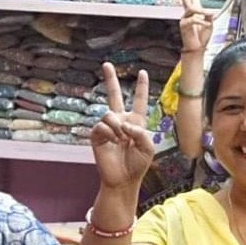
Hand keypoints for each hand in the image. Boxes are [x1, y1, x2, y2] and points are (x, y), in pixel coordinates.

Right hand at [91, 62, 154, 189]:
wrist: (123, 179)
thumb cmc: (138, 165)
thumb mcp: (148, 147)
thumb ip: (141, 132)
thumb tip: (123, 123)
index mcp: (136, 122)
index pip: (139, 101)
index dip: (141, 87)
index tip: (143, 72)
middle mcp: (121, 121)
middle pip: (115, 95)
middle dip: (110, 79)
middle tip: (106, 64)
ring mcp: (108, 128)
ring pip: (109, 113)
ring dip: (117, 126)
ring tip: (121, 140)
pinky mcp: (97, 136)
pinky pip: (101, 126)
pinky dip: (109, 134)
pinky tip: (113, 143)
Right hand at [175, 0, 212, 52]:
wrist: (197, 48)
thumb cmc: (202, 37)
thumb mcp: (210, 24)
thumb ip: (209, 16)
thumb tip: (210, 11)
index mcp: (195, 11)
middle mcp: (188, 13)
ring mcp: (185, 18)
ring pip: (192, 8)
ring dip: (202, 11)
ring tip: (209, 15)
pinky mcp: (184, 25)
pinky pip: (194, 19)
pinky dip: (202, 21)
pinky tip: (207, 24)